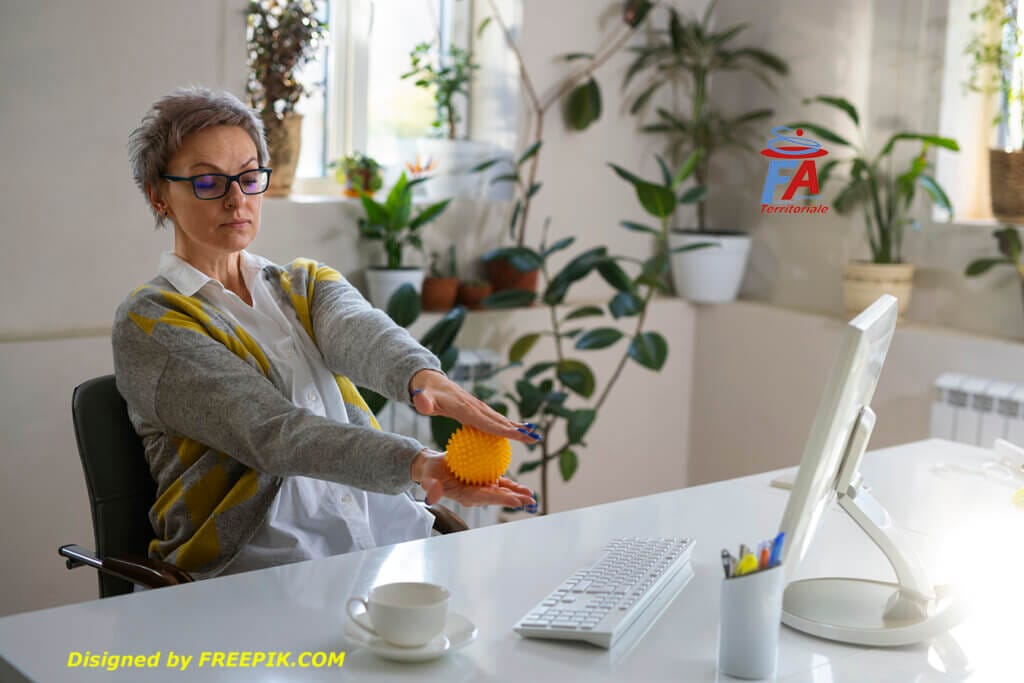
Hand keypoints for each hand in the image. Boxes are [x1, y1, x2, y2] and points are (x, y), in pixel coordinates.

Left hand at [409, 369, 541, 444]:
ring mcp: (477, 407)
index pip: (487, 422)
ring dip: (516, 427)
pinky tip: (515, 433)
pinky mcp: (477, 409)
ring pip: (499, 419)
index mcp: (465, 408)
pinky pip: (493, 420)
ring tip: (533, 436)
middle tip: (535, 439)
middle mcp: (475, 406)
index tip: (519, 435)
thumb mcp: (422, 398)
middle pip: (499, 421)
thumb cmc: (425, 393)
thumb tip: (422, 401)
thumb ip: (423, 402)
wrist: (429, 382)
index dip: (504, 430)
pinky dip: (507, 426)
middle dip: (517, 430)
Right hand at [412, 449, 535, 509]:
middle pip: (497, 497)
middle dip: (514, 499)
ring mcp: (481, 488)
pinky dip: (511, 485)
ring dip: (516, 494)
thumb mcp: (427, 479)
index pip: (485, 497)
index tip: (515, 500)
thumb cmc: (430, 473)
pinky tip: (523, 488)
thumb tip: (432, 496)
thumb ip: (431, 487)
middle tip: (529, 500)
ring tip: (531, 496)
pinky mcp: (484, 480)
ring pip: (501, 491)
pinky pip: (500, 483)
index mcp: (465, 496)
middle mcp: (476, 494)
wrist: (433, 467)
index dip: (500, 499)